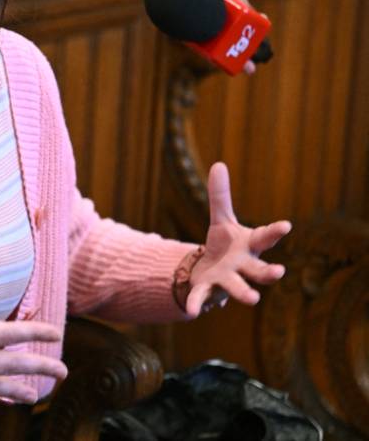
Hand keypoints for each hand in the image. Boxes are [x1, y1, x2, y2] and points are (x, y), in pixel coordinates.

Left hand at [185, 162, 291, 316]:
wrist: (211, 272)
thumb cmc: (224, 245)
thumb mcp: (221, 219)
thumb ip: (219, 196)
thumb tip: (218, 164)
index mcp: (248, 246)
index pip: (264, 237)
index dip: (274, 231)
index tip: (286, 224)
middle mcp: (243, 266)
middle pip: (260, 270)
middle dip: (269, 272)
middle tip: (279, 272)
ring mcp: (227, 280)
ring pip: (238, 288)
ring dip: (245, 292)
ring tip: (253, 298)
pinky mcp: (208, 290)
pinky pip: (201, 298)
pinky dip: (195, 304)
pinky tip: (188, 311)